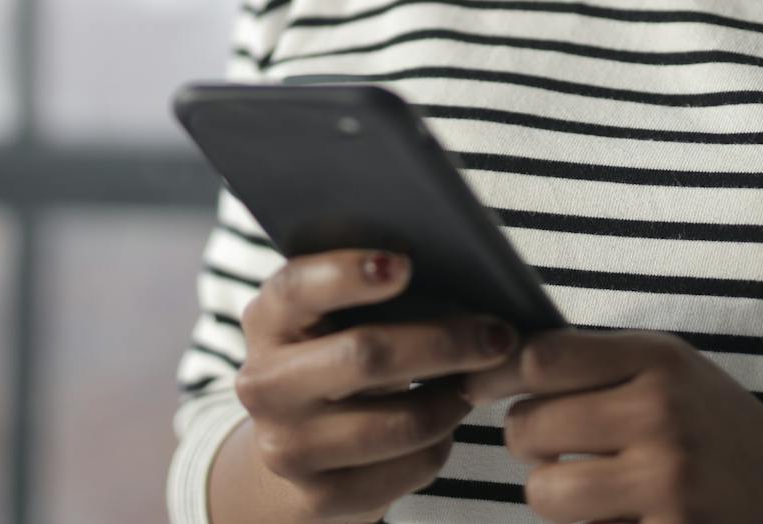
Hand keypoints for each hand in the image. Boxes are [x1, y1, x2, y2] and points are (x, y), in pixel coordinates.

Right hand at [232, 249, 522, 523]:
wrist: (298, 446)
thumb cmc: (338, 357)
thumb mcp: (335, 318)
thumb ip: (376, 291)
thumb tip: (464, 275)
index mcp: (267, 320)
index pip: (296, 287)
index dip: (347, 274)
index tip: (405, 264)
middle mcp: (264, 384)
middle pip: (365, 355)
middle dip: (444, 342)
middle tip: (498, 335)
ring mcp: (286, 448)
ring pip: (400, 422)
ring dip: (453, 399)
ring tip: (475, 381)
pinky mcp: (319, 498)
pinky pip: (410, 467)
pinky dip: (442, 443)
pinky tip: (445, 422)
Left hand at [459, 327, 762, 523]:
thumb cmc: (718, 428)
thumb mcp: (673, 371)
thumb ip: (598, 363)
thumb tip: (496, 364)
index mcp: (659, 361)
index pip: (540, 358)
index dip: (497, 375)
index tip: (482, 388)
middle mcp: (661, 417)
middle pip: (529, 428)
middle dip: (526, 442)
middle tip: (549, 446)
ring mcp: (667, 485)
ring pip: (545, 494)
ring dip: (550, 495)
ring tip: (582, 486)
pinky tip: (620, 516)